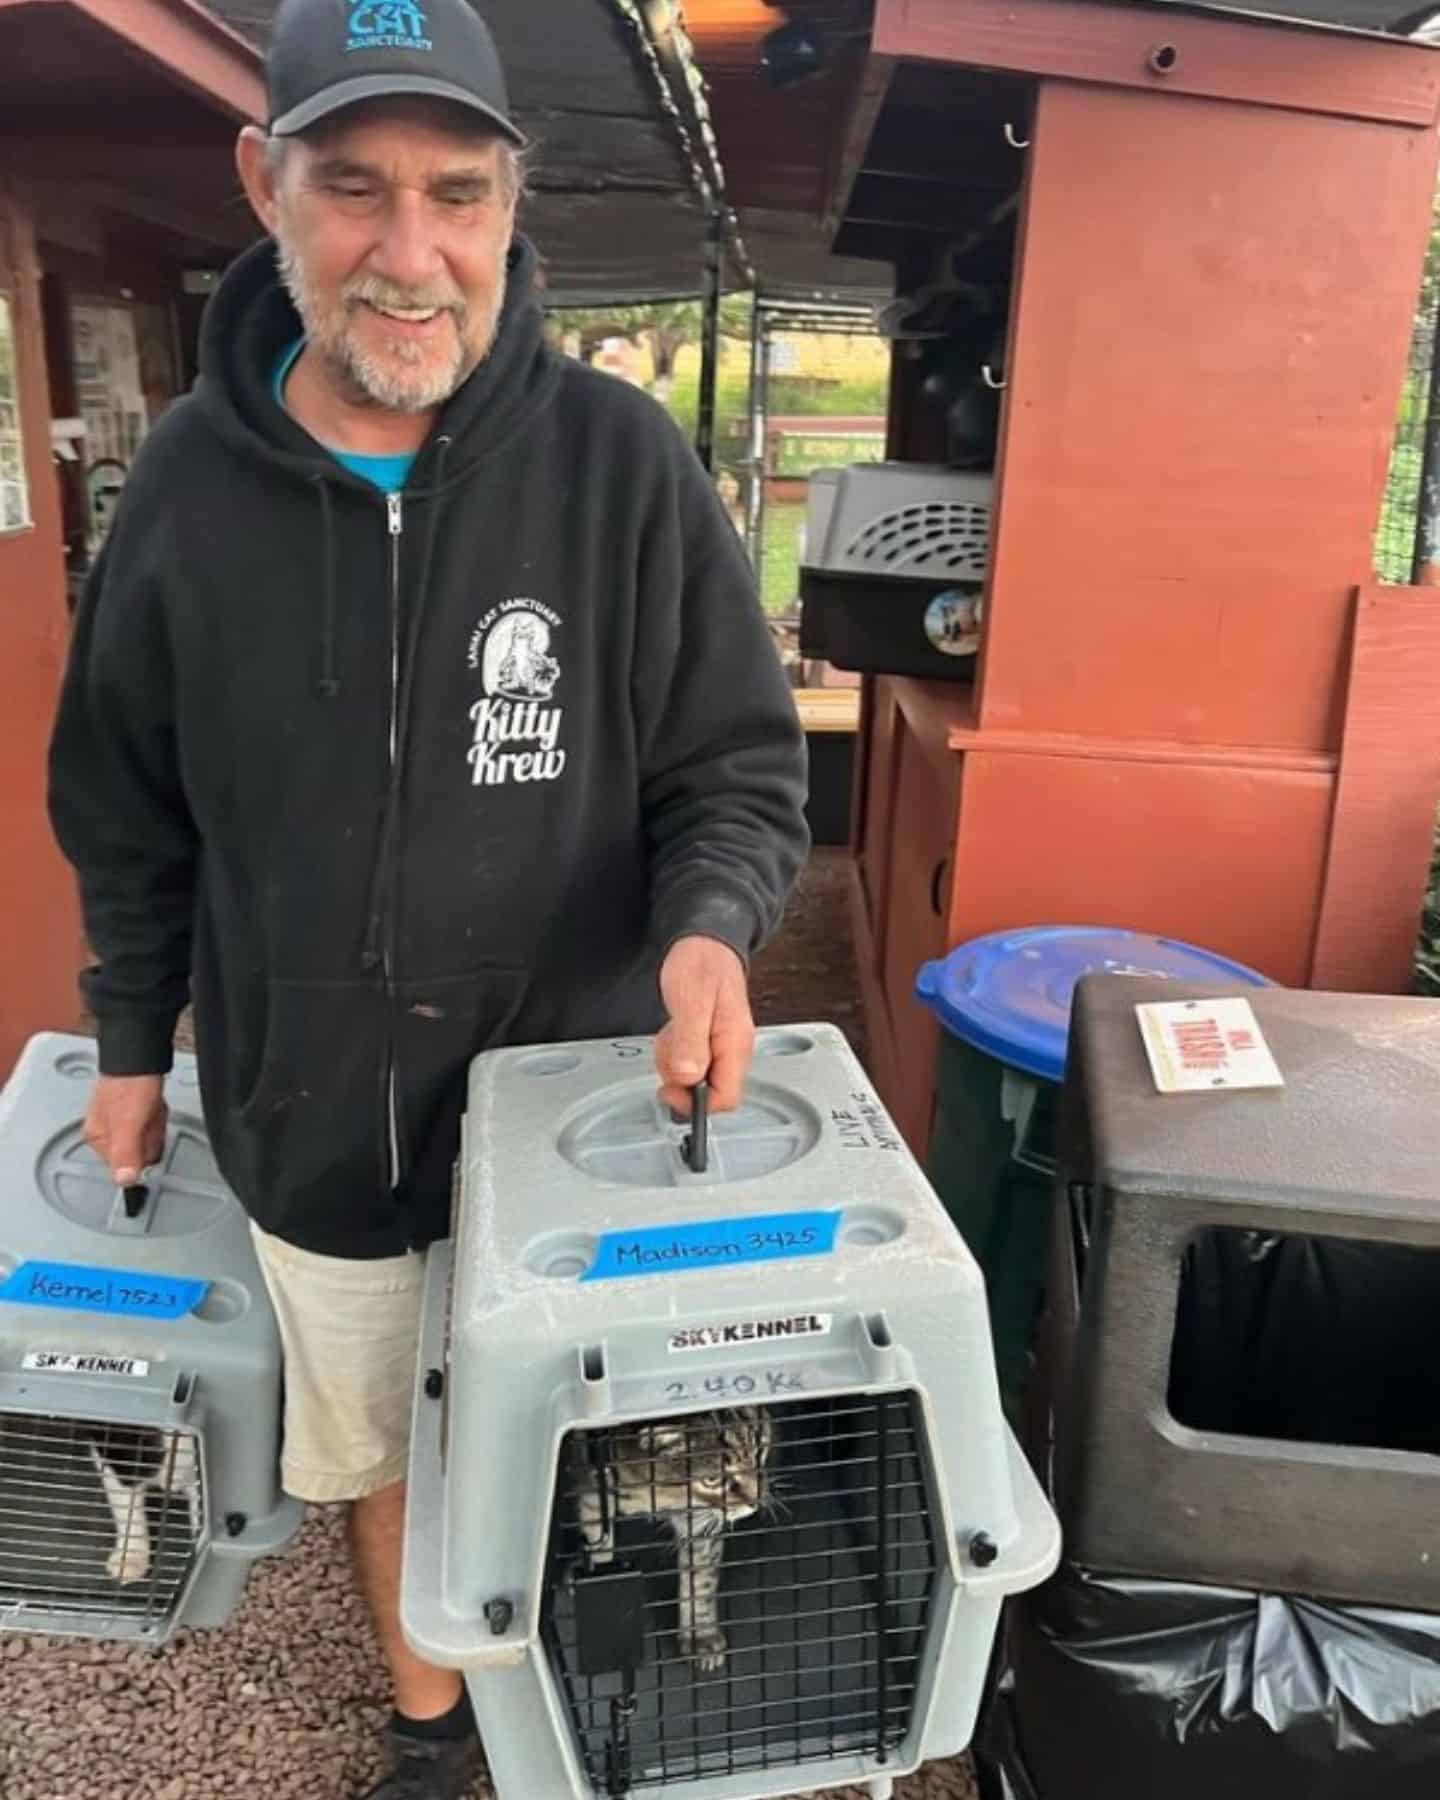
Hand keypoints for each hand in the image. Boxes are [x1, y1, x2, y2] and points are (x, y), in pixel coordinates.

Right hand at [84, 1075, 167, 1186]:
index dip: (142, 1153)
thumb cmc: (130, 1083)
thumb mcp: (128, 1124)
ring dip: (155, 1124)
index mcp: (97, 1137)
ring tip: (151, 1108)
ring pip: (148, 1137)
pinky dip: (158, 1113)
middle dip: (150, 1137)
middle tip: (148, 1118)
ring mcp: (120, 1118)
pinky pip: (152, 1122)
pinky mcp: (134, 1107)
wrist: (140, 1053)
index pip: (124, 1166)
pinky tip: (155, 1103)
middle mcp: (105, 1130)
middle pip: (138, 1152)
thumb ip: (126, 1154)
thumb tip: (125, 1181)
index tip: (145, 1136)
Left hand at [656, 937, 754, 1114]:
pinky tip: (675, 1030)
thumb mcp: (691, 1001)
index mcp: (735, 1042)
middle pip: (712, 1091)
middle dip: (682, 1080)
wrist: (705, 939)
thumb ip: (690, 1041)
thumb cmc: (701, 962)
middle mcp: (734, 1048)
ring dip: (676, 1064)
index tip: (670, 1089)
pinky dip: (676, 1053)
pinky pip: (692, 1061)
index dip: (697, 1103)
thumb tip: (689, 1078)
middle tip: (668, 1051)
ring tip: (672, 1033)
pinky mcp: (711, 1039)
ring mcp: (723, 1044)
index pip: (727, 1097)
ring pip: (698, 1078)